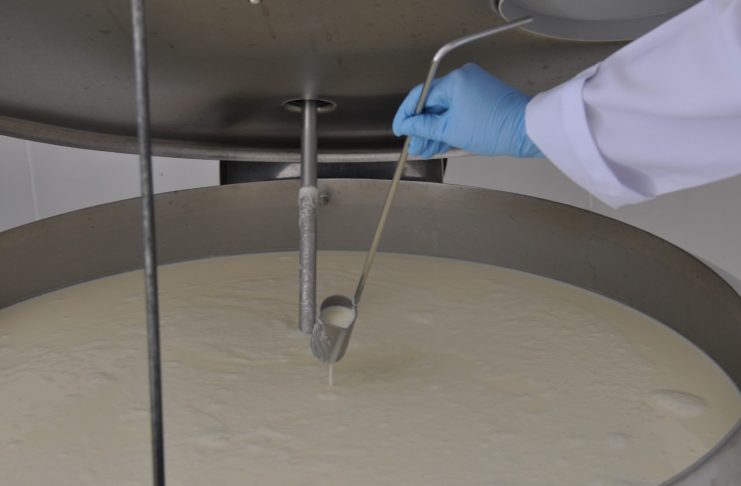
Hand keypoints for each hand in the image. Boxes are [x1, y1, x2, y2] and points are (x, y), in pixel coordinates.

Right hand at [392, 63, 541, 158]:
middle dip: (422, 127)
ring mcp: (474, 88)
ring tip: (426, 149)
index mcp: (454, 81)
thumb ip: (424, 128)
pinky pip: (459, 111)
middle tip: (414, 145)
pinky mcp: (482, 98)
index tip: (400, 129)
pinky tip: (440, 142)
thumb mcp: (451, 131)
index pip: (420, 96)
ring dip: (435, 129)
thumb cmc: (495, 128)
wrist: (526, 131)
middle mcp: (463, 79)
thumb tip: (408, 126)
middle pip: (433, 103)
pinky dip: (450, 125)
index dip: (407, 114)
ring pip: (446, 109)